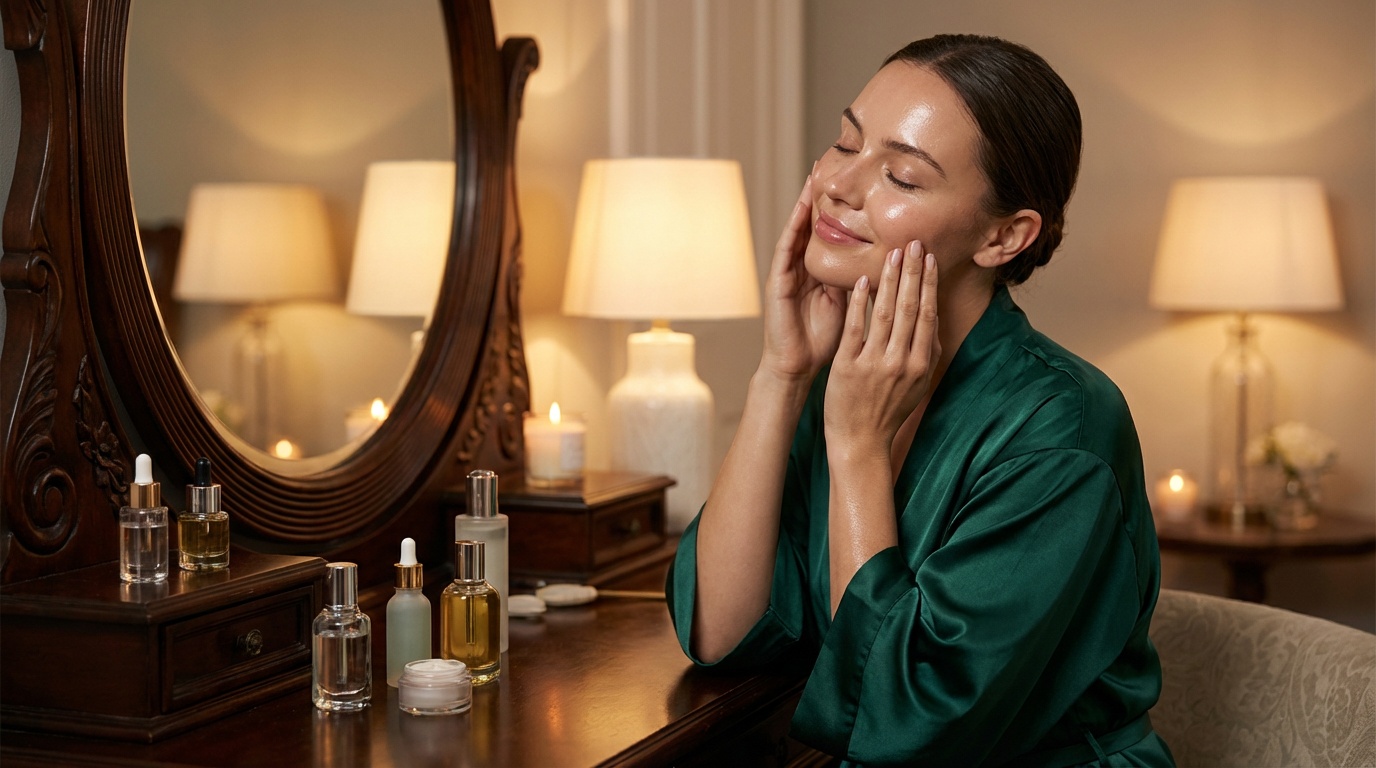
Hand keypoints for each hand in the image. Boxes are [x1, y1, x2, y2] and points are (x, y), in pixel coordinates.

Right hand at [758, 175, 845, 383]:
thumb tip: (888, 263)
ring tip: (813, 176)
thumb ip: (859, 281)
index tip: (852, 182)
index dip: (839, 208)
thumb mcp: (848, 303)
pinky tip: (801, 209)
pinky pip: (785, 249)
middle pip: (811, 223)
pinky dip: (793, 228)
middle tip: (827, 162)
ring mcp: (787, 272)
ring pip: (797, 229)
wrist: (798, 365)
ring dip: (804, 203)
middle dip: (819, 195)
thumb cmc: (823, 339)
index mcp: (818, 270)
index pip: (829, 232)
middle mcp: (801, 266)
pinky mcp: (777, 281)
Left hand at [823, 241, 939, 457]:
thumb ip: (927, 352)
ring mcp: (874, 364)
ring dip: (889, 280)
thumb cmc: (889, 410)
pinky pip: (855, 328)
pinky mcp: (848, 366)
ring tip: (892, 254)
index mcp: (920, 365)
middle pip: (908, 308)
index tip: (929, 258)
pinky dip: (860, 302)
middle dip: (912, 272)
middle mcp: (901, 363)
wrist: (860, 441)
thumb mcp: (917, 384)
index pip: (927, 315)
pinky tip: (864, 281)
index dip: (928, 284)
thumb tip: (933, 315)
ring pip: (884, 313)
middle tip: (913, 243)